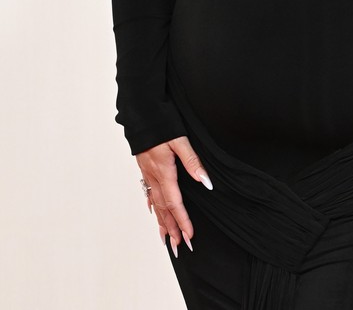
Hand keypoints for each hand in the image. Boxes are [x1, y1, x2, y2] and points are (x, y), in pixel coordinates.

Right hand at [136, 135, 212, 256]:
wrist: (141, 111)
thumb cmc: (161, 123)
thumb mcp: (180, 140)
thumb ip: (192, 161)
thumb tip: (205, 181)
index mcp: (164, 171)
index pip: (174, 202)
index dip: (182, 220)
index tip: (189, 235)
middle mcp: (154, 175)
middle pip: (163, 208)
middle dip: (172, 229)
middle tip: (179, 247)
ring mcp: (147, 172)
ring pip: (155, 203)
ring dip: (162, 222)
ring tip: (167, 239)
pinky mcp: (145, 167)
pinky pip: (148, 192)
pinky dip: (152, 205)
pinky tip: (152, 211)